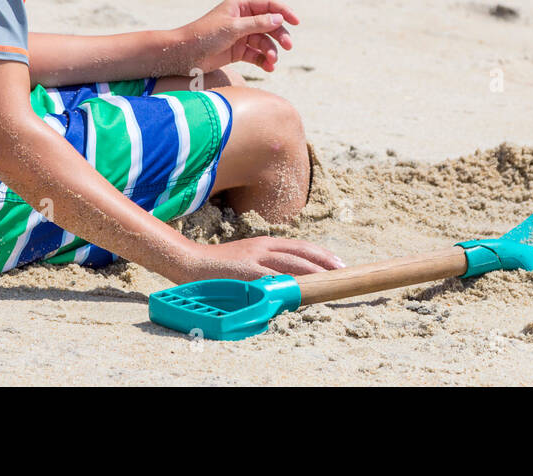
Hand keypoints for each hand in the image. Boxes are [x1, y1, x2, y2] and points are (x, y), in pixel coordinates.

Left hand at [178, 0, 299, 73]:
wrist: (183, 55)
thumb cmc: (204, 36)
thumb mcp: (233, 28)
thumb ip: (257, 24)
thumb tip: (279, 19)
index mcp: (240, 6)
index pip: (269, 5)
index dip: (284, 12)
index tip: (296, 22)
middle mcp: (243, 19)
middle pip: (270, 25)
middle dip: (279, 35)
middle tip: (287, 47)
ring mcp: (241, 36)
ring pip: (264, 42)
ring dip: (271, 51)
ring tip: (271, 62)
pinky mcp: (238, 51)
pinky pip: (257, 55)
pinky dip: (264, 60)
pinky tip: (269, 68)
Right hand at [180, 236, 344, 280]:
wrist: (191, 262)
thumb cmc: (220, 265)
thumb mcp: (248, 259)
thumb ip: (267, 266)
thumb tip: (288, 281)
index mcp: (266, 243)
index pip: (300, 245)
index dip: (321, 253)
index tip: (338, 262)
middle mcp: (263, 247)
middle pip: (301, 252)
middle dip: (324, 262)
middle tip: (342, 271)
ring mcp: (254, 258)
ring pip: (291, 263)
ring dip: (312, 272)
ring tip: (328, 280)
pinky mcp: (245, 272)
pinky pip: (272, 278)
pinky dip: (288, 283)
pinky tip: (300, 290)